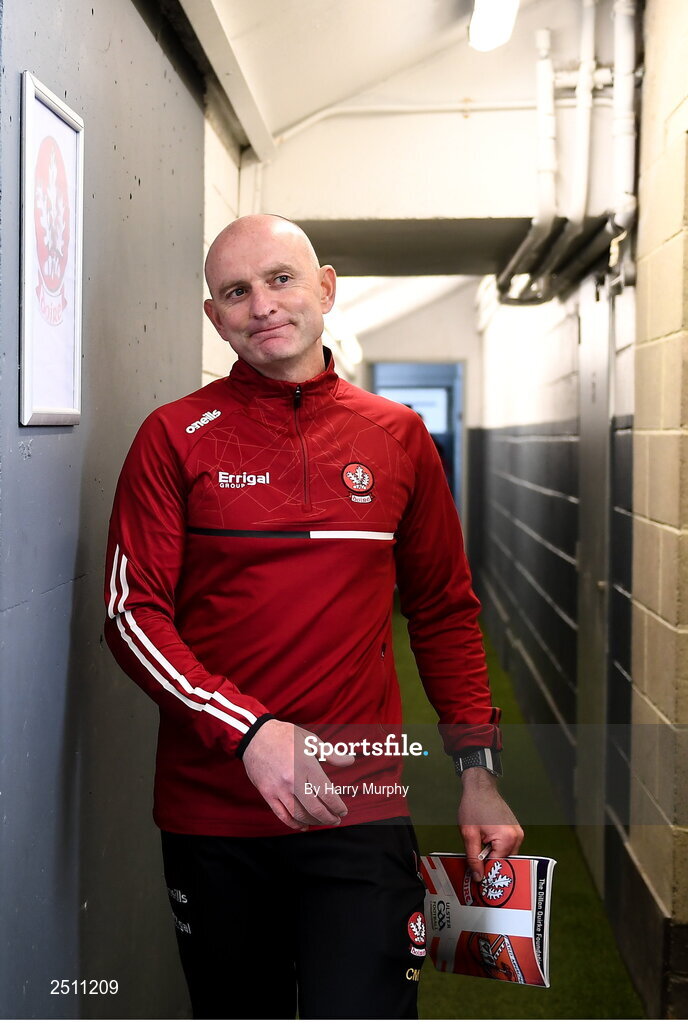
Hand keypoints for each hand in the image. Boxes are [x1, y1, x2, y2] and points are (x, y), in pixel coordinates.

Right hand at [242, 719, 354, 830]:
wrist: (255, 736)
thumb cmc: (284, 736)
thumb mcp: (310, 739)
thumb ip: (331, 754)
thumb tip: (350, 761)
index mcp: (306, 765)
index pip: (327, 793)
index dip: (337, 806)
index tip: (343, 811)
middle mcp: (293, 780)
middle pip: (315, 808)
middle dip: (329, 818)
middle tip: (336, 819)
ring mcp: (279, 789)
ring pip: (299, 815)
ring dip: (314, 822)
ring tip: (321, 821)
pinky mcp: (267, 794)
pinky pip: (282, 815)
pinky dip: (294, 824)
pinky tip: (303, 825)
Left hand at [457, 767, 523, 881]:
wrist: (480, 787)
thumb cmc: (474, 806)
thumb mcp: (469, 834)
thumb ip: (473, 857)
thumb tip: (478, 876)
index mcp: (507, 838)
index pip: (498, 866)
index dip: (486, 872)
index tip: (477, 879)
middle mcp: (516, 837)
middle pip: (504, 862)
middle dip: (490, 865)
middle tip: (476, 867)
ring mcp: (518, 833)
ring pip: (506, 856)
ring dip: (494, 857)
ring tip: (480, 852)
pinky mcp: (515, 830)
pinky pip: (507, 847)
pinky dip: (497, 849)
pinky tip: (486, 845)